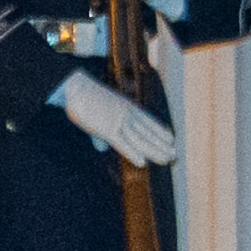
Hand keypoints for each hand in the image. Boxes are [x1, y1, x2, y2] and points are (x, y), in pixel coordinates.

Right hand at [51, 69, 179, 166]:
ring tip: (167, 159)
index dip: (160, 131)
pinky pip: (122, 144)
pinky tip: (142, 162)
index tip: (171, 139)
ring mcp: (118, 122)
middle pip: (147, 133)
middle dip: (161, 145)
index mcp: (127, 108)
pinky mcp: (107, 129)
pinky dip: (132, 153)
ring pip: (139, 140)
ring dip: (154, 150)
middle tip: (174, 155)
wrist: (76, 88)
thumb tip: (102, 149)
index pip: (148, 121)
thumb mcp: (96, 117)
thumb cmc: (83, 100)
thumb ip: (100, 136)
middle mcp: (127, 115)